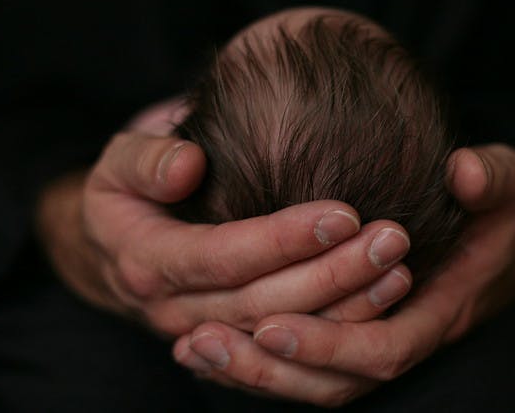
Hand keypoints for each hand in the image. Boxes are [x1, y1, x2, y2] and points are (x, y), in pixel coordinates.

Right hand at [35, 99, 413, 335]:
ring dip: (346, 307)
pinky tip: (383, 301)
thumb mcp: (118, 163)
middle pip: (263, 303)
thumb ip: (146, 161)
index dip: (283, 240)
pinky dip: (338, 332)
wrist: (115, 249)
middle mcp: (177, 310)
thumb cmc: (127, 191)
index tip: (344, 212)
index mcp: (148, 262)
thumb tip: (189, 165)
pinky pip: (288, 352)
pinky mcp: (234, 345)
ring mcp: (206, 334)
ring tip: (399, 270)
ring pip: (283, 335)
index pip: (224, 257)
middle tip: (391, 239)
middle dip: (331, 274)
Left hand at [173, 144, 514, 406]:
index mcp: (443, 308)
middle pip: (336, 381)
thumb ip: (494, 178)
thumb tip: (467, 170)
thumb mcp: (512, 183)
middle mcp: (408, 334)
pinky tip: (213, 339)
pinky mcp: (361, 325)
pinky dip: (263, 359)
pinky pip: (311, 360)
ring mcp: (383, 335)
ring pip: (316, 380)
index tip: (268, 322)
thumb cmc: (508, 204)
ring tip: (192, 345)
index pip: (383, 349)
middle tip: (201, 340)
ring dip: (255, 370)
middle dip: (269, 369)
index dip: (328, 344)